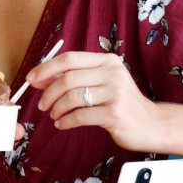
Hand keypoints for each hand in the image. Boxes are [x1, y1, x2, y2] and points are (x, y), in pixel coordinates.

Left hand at [26, 51, 159, 151]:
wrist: (150, 124)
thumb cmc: (120, 102)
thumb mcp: (102, 82)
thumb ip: (76, 77)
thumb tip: (39, 78)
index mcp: (107, 61)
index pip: (69, 58)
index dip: (46, 68)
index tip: (32, 79)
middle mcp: (112, 73)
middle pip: (68, 78)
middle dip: (49, 92)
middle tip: (42, 105)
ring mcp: (115, 92)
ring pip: (72, 97)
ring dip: (57, 108)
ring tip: (54, 115)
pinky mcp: (115, 113)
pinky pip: (81, 116)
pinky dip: (66, 121)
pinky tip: (62, 124)